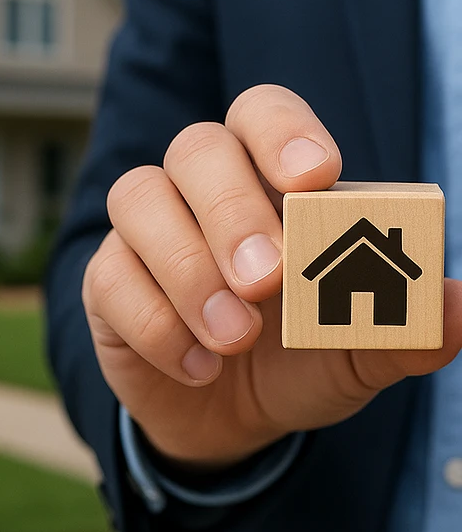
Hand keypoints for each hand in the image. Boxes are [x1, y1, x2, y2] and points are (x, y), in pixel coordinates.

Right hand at [83, 84, 461, 467]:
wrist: (231, 419)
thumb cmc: (300, 358)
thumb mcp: (359, 350)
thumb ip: (403, 326)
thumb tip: (456, 304)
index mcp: (267, 179)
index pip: (261, 113)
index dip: (282, 131)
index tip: (314, 177)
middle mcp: (199, 189)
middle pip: (195, 147)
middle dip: (231, 208)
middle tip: (268, 279)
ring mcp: (145, 230)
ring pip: (137, 197)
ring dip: (188, 269)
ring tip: (235, 338)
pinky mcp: (106, 280)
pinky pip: (109, 277)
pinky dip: (157, 325)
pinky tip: (199, 366)